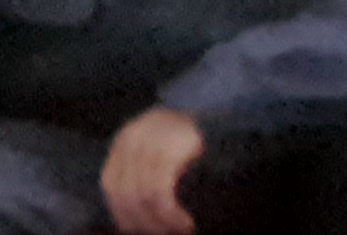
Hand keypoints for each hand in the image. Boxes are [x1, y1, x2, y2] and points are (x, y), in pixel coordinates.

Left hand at [100, 106, 204, 234]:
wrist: (235, 123)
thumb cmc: (203, 150)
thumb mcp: (165, 159)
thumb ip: (147, 179)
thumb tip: (133, 219)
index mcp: (127, 141)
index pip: (111, 183)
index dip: (122, 212)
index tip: (135, 230)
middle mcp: (134, 137)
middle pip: (122, 190)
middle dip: (140, 220)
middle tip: (163, 234)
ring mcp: (152, 139)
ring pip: (139, 193)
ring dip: (158, 222)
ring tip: (179, 231)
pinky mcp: (173, 147)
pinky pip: (158, 190)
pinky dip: (168, 214)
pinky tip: (184, 223)